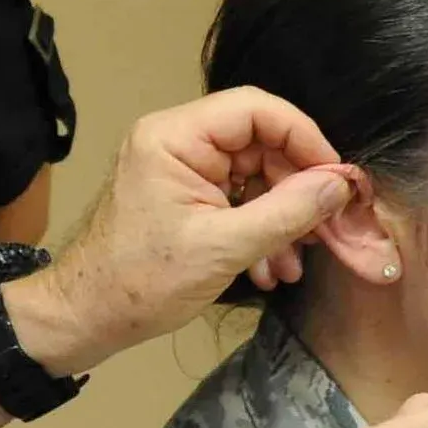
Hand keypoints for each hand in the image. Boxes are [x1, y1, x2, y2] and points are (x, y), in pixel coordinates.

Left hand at [5, 90, 358, 370]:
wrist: (87, 318)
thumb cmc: (140, 281)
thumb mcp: (223, 248)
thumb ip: (287, 212)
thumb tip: (340, 185)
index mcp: (173, 137)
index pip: (255, 109)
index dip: (304, 138)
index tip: (336, 178)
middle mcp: (175, 142)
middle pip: (259, 144)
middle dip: (296, 190)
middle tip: (327, 230)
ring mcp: (179, 170)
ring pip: (253, 177)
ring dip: (281, 219)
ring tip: (294, 263)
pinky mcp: (183, 198)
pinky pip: (236, 200)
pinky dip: (258, 231)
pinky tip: (269, 271)